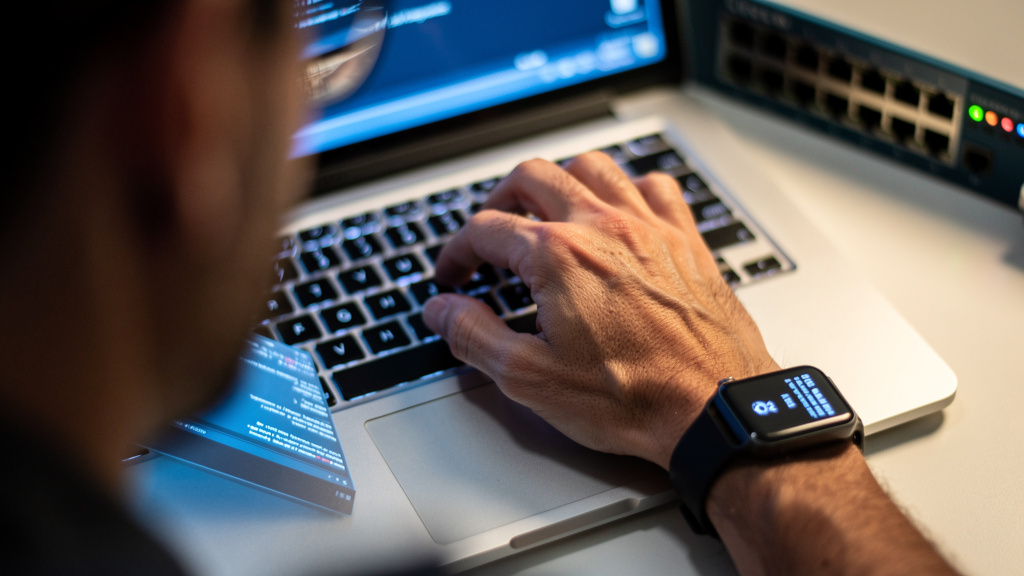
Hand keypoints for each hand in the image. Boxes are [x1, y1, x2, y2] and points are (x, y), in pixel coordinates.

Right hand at [422, 152, 777, 468]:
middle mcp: (602, 227)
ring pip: (592, 167)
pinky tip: (619, 215)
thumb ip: (475, 336)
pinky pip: (653, 186)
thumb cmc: (634, 397)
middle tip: (490, 237)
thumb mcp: (532, 378)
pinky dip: (628, 189)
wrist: (715, 410)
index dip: (456, 252)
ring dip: (559, 182)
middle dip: (498, 202)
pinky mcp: (684, 239)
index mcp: (558, 256)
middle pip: (531, 177)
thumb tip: (442, 310)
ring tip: (546, 212)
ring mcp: (648, 227)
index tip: (454, 276)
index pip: (485, 230)